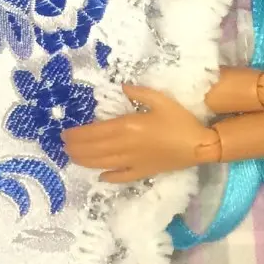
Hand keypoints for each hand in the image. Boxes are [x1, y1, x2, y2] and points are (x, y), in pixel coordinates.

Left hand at [62, 86, 216, 183]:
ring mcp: (132, 162)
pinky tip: (100, 176)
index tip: (65, 133)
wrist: (199, 145)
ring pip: (101, 164)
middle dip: (75, 148)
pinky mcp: (142, 172)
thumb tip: (121, 86)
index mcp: (127, 126)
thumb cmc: (180, 121)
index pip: (93, 133)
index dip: (76, 135)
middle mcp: (125, 146)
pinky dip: (108, 177)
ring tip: (73, 157)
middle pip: (93, 150)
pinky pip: (120, 177)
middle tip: (63, 145)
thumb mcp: (161, 100)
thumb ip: (139, 92)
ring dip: (84, 161)